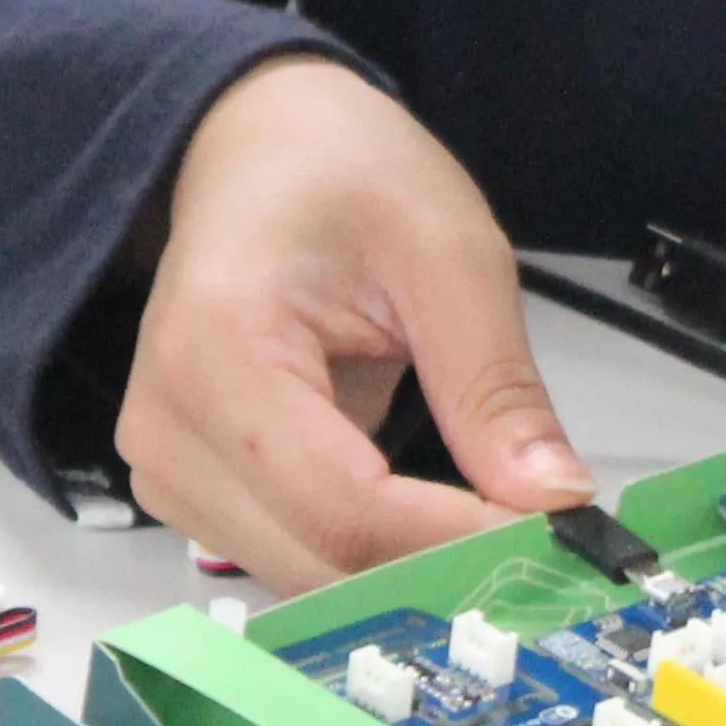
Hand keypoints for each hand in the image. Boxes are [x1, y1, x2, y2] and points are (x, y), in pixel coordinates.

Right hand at [119, 55, 595, 590]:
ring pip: (310, 579)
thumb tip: (557, 503)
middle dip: (442, 563)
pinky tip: (432, 509)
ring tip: (495, 511)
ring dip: (410, 567)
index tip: (558, 540)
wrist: (256, 145)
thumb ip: (495, 385)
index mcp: (215, 350)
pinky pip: (295, 556)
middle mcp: (167, 427)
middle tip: (551, 536)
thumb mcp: (448, 252)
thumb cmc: (339, 172)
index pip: (343, 507)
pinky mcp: (191, 491)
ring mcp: (167, 467)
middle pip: (321, 559)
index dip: (456, 542)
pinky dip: (374, 552)